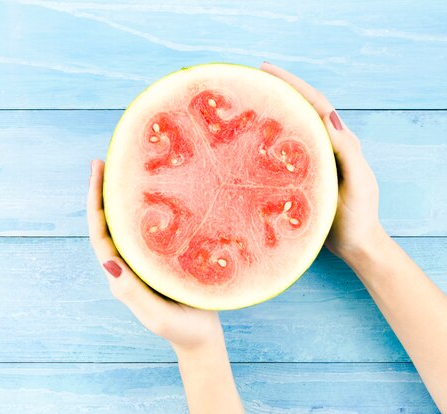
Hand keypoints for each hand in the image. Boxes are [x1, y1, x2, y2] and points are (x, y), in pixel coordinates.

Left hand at [87, 159, 223, 353]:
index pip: (100, 234)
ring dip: (120, 197)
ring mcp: (143, 259)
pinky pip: (147, 228)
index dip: (95, 204)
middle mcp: (128, 263)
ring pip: (126, 223)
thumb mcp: (156, 315)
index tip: (96, 174)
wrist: (201, 338)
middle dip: (102, 193)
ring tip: (121, 168)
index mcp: (121, 274)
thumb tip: (107, 260)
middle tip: (101, 161)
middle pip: (108, 223)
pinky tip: (153, 190)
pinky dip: (144, 207)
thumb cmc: (181, 329)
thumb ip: (133, 292)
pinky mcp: (161, 257)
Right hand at [260, 62, 386, 261]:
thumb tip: (327, 118)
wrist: (354, 244)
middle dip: (278, 90)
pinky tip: (247, 143)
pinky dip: (266, 142)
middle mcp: (324, 146)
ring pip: (290, 130)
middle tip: (252, 79)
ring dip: (271, 113)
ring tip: (247, 103)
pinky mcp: (299, 177)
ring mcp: (311, 161)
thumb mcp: (359, 182)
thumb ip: (347, 152)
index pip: (315, 103)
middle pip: (300, 110)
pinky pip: (280, 154)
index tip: (267, 71)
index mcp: (339, 142)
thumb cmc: (358, 215)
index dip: (293, 84)